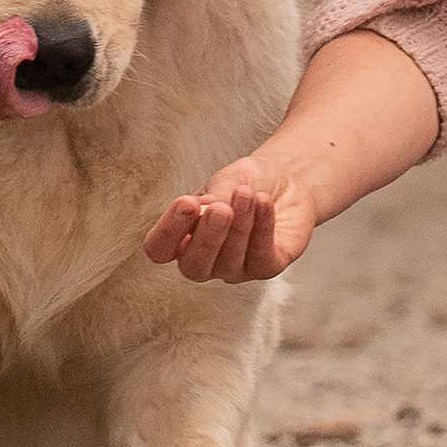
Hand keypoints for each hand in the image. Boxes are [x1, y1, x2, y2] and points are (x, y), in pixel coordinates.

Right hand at [143, 157, 319, 283]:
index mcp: (184, 238)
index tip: (185, 202)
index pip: (160, 249)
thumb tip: (202, 211)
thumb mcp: (224, 182)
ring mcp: (235, 268)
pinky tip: (263, 202)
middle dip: (206, 238)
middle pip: (193, 266)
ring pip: (229, 261)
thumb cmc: (246, 182)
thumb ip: (213, 198)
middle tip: (219, 209)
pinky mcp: (267, 267)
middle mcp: (207, 260)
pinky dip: (262, 226)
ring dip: (239, 226)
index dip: (167, 232)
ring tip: (245, 194)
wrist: (286, 178)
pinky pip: (261, 254)